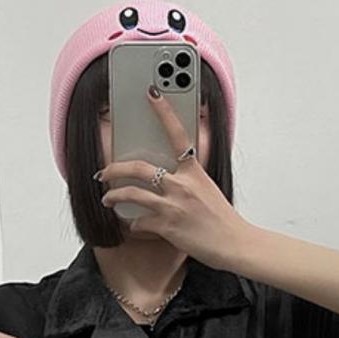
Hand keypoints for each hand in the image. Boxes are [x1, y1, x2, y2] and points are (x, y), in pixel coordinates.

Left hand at [94, 85, 240, 265]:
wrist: (235, 243)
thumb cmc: (222, 219)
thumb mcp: (208, 189)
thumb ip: (188, 179)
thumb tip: (169, 176)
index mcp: (194, 171)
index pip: (177, 134)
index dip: (164, 111)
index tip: (152, 93)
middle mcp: (182, 184)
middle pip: (139, 167)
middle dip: (114, 168)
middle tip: (103, 171)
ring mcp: (173, 205)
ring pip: (132, 194)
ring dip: (114, 196)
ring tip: (107, 199)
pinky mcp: (167, 226)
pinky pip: (138, 222)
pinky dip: (132, 224)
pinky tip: (132, 225)